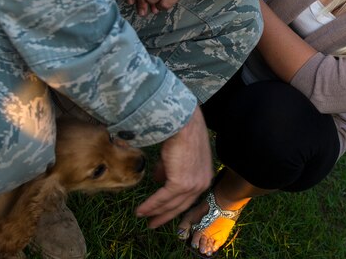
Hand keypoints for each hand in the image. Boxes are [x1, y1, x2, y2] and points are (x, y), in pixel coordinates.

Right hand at [135, 107, 212, 227]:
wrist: (182, 122)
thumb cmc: (181, 131)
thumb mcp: (177, 154)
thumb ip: (170, 169)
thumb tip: (159, 179)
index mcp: (204, 175)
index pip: (189, 196)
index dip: (174, 205)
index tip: (163, 212)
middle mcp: (202, 183)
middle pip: (181, 205)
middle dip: (165, 215)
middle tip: (153, 223)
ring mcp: (193, 184)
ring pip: (171, 203)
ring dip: (155, 211)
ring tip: (142, 216)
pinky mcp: (181, 183)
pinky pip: (163, 198)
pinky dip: (150, 205)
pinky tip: (141, 210)